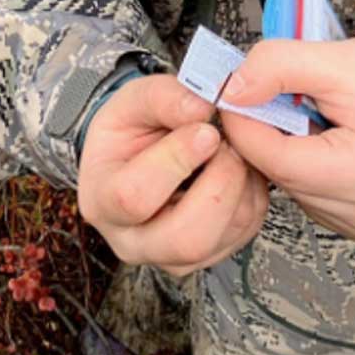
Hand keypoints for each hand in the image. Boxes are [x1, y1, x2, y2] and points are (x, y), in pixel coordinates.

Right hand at [77, 74, 269, 276]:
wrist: (139, 153)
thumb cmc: (130, 129)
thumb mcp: (133, 100)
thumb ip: (163, 98)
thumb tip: (202, 108)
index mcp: (101, 201)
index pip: (135, 198)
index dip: (176, 162)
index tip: (205, 130)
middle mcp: (134, 241)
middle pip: (186, 239)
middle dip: (220, 185)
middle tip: (227, 145)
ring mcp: (174, 256)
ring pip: (223, 238)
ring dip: (241, 186)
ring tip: (232, 148)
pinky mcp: (211, 254)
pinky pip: (245, 231)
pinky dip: (252, 194)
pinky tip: (237, 167)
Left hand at [218, 37, 354, 247]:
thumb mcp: (335, 58)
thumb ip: (276, 67)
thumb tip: (230, 92)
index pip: (276, 159)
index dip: (243, 124)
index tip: (230, 93)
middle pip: (283, 177)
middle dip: (266, 135)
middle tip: (272, 97)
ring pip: (294, 192)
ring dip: (287, 154)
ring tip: (312, 119)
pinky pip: (314, 200)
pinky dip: (308, 171)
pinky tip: (326, 145)